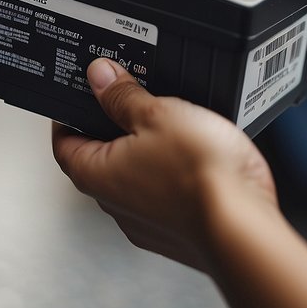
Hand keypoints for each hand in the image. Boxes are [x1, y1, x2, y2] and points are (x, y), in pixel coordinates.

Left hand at [51, 57, 277, 272]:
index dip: (69, 115)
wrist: (242, 225)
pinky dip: (172, 174)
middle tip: (130, 99)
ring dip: (146, 151)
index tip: (82, 95)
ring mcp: (146, 223)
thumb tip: (99, 76)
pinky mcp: (175, 230)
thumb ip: (123, 95)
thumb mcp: (157, 114)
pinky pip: (164, 195)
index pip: (63, 142)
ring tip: (171, 125)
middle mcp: (115, 204)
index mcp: (96, 174)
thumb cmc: (199, 174)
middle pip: (100, 159)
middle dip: (113, 127)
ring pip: (135, 177)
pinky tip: (194, 157)